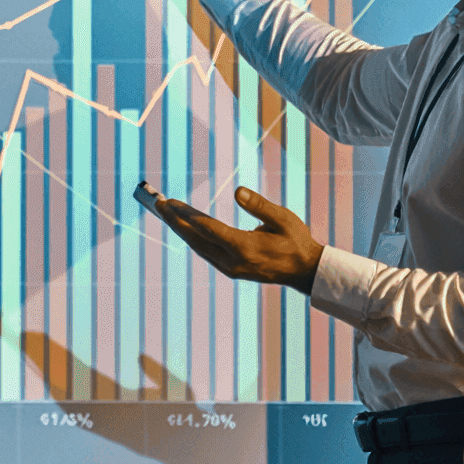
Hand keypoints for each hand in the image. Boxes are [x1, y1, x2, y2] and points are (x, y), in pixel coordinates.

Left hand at [152, 186, 323, 293]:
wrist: (304, 272)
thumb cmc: (296, 241)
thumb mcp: (283, 219)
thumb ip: (260, 206)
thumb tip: (237, 191)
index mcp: (245, 248)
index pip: (209, 230)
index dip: (188, 216)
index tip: (171, 203)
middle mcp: (233, 261)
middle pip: (196, 239)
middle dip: (176, 221)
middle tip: (158, 203)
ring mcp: (230, 268)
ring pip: (198, 247)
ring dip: (181, 229)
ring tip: (165, 212)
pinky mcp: (230, 270)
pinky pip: (205, 252)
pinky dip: (193, 238)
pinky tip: (184, 227)